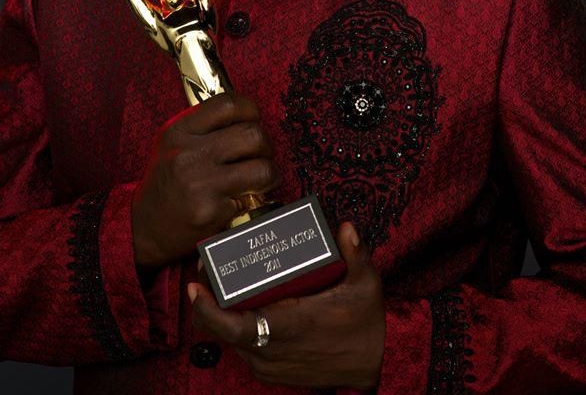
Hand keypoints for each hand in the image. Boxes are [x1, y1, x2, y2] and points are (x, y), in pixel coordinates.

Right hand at [132, 94, 281, 267]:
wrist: (143, 228)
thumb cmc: (167, 183)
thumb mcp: (174, 144)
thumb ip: (205, 127)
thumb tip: (248, 117)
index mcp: (179, 131)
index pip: (229, 104)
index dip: (251, 111)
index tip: (253, 122)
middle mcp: (188, 153)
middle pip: (252, 134)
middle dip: (266, 145)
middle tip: (261, 156)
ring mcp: (199, 183)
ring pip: (261, 167)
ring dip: (269, 173)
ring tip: (262, 179)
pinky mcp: (210, 211)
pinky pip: (251, 198)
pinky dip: (253, 200)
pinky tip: (241, 201)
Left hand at [188, 221, 385, 390]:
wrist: (375, 369)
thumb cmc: (367, 329)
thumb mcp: (366, 286)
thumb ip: (355, 254)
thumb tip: (344, 227)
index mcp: (290, 327)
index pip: (235, 326)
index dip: (208, 309)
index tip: (195, 286)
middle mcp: (273, 351)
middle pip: (224, 331)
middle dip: (208, 302)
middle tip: (204, 271)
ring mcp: (271, 365)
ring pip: (231, 341)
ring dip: (220, 316)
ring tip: (218, 284)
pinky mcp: (273, 373)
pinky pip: (243, 349)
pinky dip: (235, 329)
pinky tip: (239, 307)